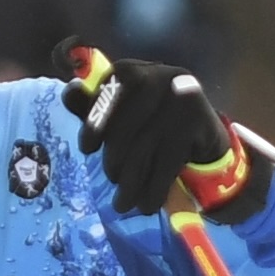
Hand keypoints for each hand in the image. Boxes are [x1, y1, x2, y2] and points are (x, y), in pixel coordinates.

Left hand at [56, 45, 273, 223]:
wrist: (204, 141)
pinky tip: (146, 205)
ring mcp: (182, 97)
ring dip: (132, 183)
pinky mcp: (199, 120)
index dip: (95, 121)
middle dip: (115, 160)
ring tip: (124, 204)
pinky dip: (154, 188)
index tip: (87, 149)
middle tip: (114, 181)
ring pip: (145, 148)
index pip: (107, 91)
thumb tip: (70, 92)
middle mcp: (159, 75)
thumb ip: (94, 108)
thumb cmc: (152, 129)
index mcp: (134, 70)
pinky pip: (167, 162)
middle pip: (125, 125)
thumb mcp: (122, 116)